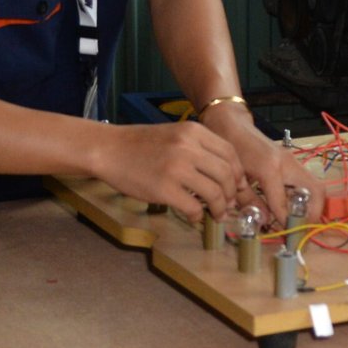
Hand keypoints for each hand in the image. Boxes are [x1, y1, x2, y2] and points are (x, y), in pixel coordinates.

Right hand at [89, 121, 245, 224]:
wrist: (109, 149)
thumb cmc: (141, 145)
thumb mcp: (175, 135)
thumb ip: (199, 149)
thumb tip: (225, 175)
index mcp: (194, 131)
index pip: (230, 153)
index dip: (239, 173)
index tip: (238, 186)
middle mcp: (188, 147)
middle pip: (227, 174)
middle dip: (232, 194)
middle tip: (227, 205)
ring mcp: (177, 168)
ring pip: (214, 193)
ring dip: (219, 208)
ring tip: (215, 214)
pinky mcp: (164, 189)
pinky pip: (193, 207)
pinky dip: (198, 216)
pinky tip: (193, 216)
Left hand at [200, 104, 324, 225]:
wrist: (231, 124)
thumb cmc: (230, 149)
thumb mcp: (234, 178)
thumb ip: (249, 201)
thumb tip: (264, 221)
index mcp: (270, 168)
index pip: (284, 203)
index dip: (285, 221)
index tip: (286, 235)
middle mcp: (287, 163)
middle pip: (315, 190)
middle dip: (313, 212)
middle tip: (301, 227)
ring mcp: (292, 160)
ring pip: (314, 186)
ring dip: (311, 205)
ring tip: (298, 220)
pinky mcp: (292, 161)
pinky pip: (306, 182)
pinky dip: (305, 196)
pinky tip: (291, 207)